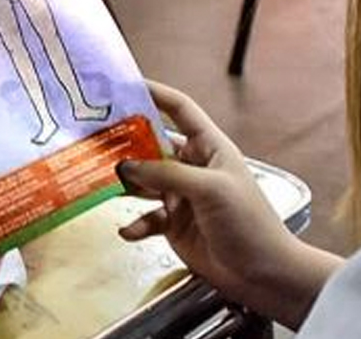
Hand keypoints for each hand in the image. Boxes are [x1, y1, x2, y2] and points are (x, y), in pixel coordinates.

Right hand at [116, 82, 339, 328]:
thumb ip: (167, 173)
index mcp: (209, 148)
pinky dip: (136, 223)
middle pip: (152, 144)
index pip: (180, 109)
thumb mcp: (210, 189)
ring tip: (100, 182)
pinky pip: (146, 217)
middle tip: (94, 137)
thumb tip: (127, 165)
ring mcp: (181, 196)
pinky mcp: (174, 224)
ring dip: (125, 184)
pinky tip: (128, 230)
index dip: (155, 93)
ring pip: (143, 181)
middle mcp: (192, 167)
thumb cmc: (250, 223)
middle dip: (125, 142)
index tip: (124, 84)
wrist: (266, 275)